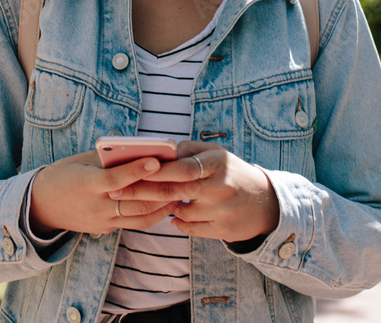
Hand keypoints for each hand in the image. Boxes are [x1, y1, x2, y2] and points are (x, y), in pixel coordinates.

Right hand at [29, 150, 177, 235]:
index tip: (157, 160)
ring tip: (181, 192)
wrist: (41, 206)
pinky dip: (152, 215)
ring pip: (140, 217)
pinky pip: (134, 224)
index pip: (116, 179)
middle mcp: (95, 206)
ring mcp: (101, 221)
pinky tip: (165, 204)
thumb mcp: (80, 161)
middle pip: (135, 202)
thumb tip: (137, 148)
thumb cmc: (63, 175)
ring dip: (162, 206)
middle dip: (161, 191)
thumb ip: (106, 158)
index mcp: (86, 185)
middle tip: (182, 178)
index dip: (137, 170)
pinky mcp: (106, 229)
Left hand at [109, 142, 280, 242]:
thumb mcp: (216, 154)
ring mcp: (221, 211)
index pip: (180, 167)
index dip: (154, 170)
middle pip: (172, 192)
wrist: (265, 203)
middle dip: (140, 192)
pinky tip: (177, 214)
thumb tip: (159, 151)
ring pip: (177, 212)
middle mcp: (220, 187)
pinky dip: (179, 221)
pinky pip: (188, 228)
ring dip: (163, 207)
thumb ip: (188, 150)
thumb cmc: (231, 172)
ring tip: (152, 200)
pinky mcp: (221, 231)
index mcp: (217, 163)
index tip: (128, 170)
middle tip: (115, 192)